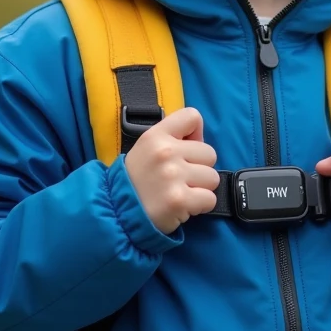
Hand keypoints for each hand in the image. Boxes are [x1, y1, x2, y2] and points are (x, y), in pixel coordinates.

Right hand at [124, 107, 219, 233]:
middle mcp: (165, 152)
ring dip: (201, 188)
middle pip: (210, 153)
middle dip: (199, 168)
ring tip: (180, 192)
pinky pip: (210, 199)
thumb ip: (171, 138)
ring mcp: (173, 176)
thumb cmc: (137, 180)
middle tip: (180, 179)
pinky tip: (183, 206)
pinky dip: (201, 206)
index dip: (196, 134)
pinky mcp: (180, 200)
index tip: (186, 150)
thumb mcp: (146, 148)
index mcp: (156, 136)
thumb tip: (200, 138)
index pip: (192, 116)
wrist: (118, 213)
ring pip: (213, 177)